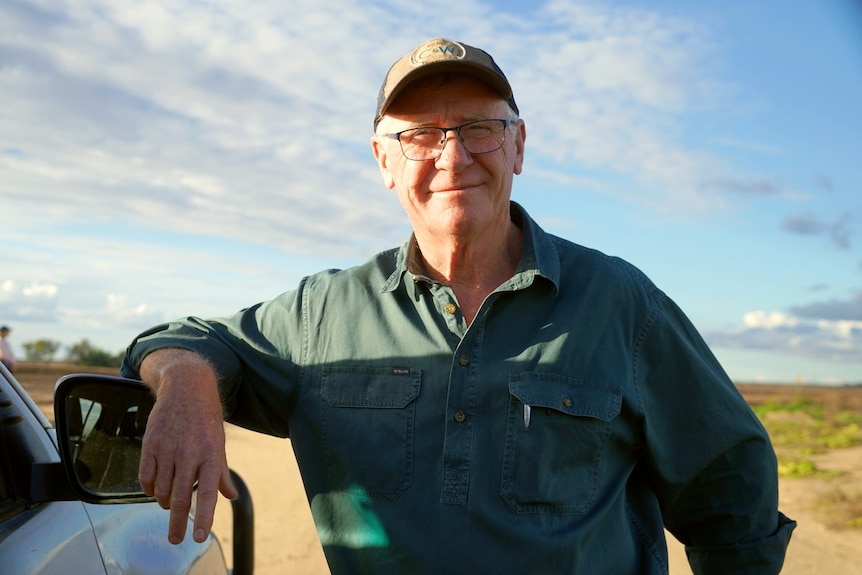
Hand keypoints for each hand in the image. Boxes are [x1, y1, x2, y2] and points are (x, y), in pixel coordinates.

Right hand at [138, 349, 237, 543]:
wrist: (186, 387)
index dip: (204, 517)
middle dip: (178, 523)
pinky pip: (146, 478)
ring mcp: (168, 449)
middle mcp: (190, 453)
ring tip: (171, 503)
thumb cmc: (206, 417)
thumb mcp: (220, 442)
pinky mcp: (150, 444)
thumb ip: (221, 472)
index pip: (208, 492)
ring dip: (166, 503)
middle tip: (175, 539)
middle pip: (181, 497)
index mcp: (212, 454)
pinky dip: (150, 489)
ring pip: (162, 490)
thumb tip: (231, 496)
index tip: (197, 537)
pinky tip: (156, 489)